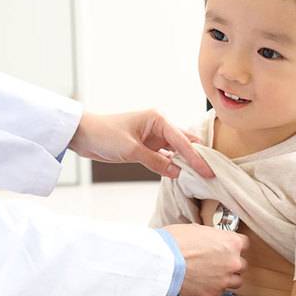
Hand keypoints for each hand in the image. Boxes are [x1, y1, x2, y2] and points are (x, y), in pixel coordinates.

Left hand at [68, 110, 213, 178]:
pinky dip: (173, 165)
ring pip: (176, 150)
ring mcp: (152, 137)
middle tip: (212, 173)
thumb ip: (155, 161)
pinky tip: (181, 174)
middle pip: (184, 143)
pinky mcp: (145, 147)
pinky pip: (164, 157)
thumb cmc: (104, 134)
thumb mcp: (130, 150)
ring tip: (201, 176)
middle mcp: (158, 126)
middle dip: (198, 157)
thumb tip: (177, 172)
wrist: (83, 134)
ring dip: (186, 162)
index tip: (208, 171)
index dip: (197, 158)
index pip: (182, 141)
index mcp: (157, 119)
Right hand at [164, 223, 247, 295]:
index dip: (234, 245)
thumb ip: (211, 237)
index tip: (227, 248)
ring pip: (235, 281)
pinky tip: (201, 282)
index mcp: (231, 243)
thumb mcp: (196, 229)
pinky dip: (213, 288)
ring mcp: (225, 279)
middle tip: (216, 262)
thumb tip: (210, 240)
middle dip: (230, 264)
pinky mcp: (214, 293)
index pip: (244, 244)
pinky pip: (220, 292)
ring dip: (226, 278)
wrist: (164, 262)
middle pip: (242, 265)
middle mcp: (233, 262)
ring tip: (211, 274)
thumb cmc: (175, 242)